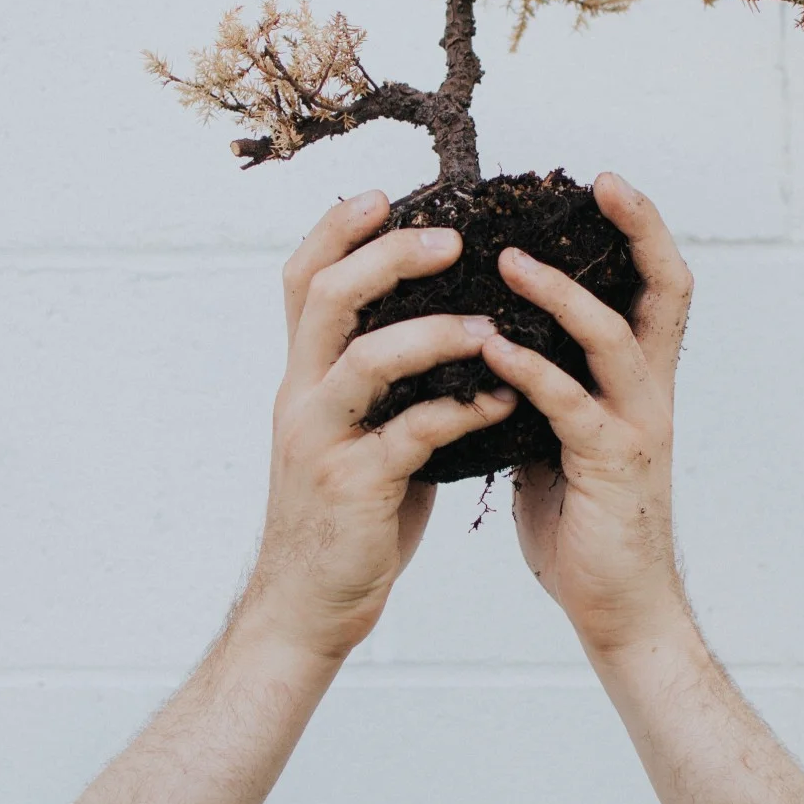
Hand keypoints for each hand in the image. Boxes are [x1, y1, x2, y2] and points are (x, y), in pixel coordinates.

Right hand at [238, 190, 516, 661]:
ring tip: (489, 325)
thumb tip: (447, 331)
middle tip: (452, 239)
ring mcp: (322, 441)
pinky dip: (461, 412)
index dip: (337, 230)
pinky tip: (503, 404)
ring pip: (366, 359)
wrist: (308, 608)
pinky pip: (409, 435)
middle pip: (329, 296)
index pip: (304, 280)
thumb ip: (386, 386)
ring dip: (432, 333)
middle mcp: (301, 397)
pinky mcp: (353, 487)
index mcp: (303, 378)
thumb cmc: (348, 517)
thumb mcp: (355, 435)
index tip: (385, 194)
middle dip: (388, 256)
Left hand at [481, 173, 696, 659]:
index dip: (641, 230)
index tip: (605, 184)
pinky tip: (491, 350)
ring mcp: (636, 425)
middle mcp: (650, 392)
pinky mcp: (610, 465)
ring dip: (560, 294)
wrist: (617, 608)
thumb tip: (496, 347)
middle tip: (599, 184)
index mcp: (640, 379)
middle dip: (637, 231)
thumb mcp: (559, 441)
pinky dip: (531, 372)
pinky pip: (571, 405)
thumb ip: (544, 391)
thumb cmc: (585, 525)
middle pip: (665, 289)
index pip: (655, 286)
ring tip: (508, 262)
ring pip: (612, 337)